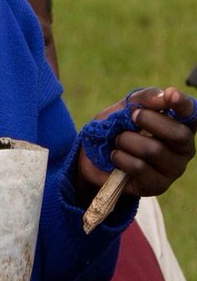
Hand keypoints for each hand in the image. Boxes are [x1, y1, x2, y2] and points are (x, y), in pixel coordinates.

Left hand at [79, 86, 196, 197]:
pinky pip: (139, 167)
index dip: (183, 104)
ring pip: (154, 150)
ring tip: (118, 140)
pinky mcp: (157, 186)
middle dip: (149, 120)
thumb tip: (166, 96)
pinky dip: (121, 157)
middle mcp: (184, 148)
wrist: (93, 155)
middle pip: (179, 134)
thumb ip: (146, 98)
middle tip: (131, 116)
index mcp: (180, 125)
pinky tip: (116, 156)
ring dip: (127, 140)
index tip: (170, 95)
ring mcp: (173, 169)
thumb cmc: (117, 127)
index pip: (191, 114)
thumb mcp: (127, 107)